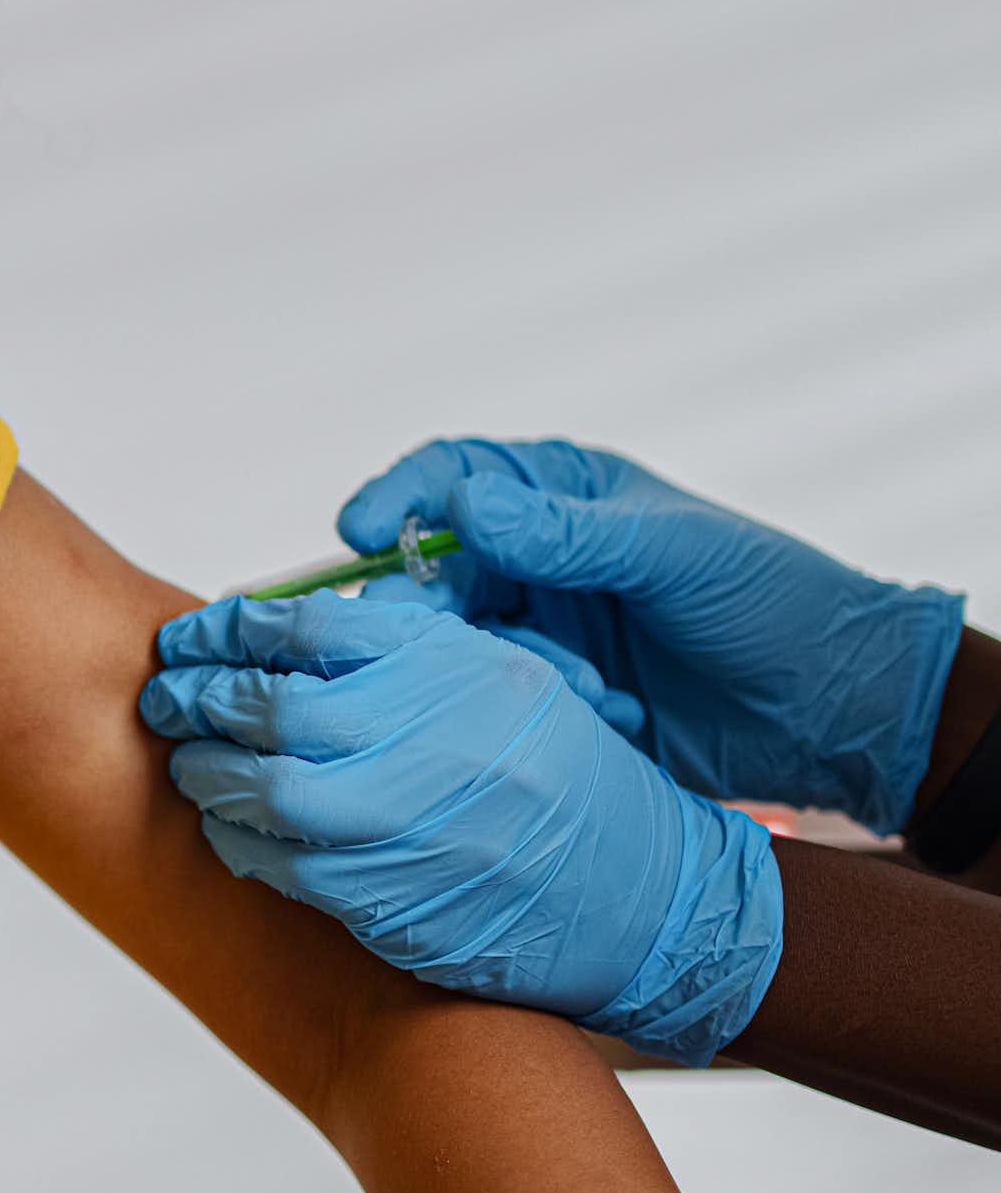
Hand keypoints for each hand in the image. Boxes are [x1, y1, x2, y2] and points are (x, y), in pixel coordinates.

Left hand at [142, 594, 781, 1061]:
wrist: (646, 897)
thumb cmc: (565, 779)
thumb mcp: (507, 679)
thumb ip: (407, 649)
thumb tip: (289, 628)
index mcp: (454, 668)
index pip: (310, 628)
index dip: (230, 629)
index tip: (190, 636)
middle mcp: (432, 738)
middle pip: (272, 705)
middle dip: (198, 698)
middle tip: (162, 697)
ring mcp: (413, 824)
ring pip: (267, 790)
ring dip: (208, 774)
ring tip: (187, 764)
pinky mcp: (398, 899)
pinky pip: (287, 866)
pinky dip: (241, 844)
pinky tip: (228, 829)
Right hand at [338, 439, 964, 833]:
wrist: (831, 714)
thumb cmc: (772, 604)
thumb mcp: (674, 556)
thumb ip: (570, 533)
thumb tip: (467, 507)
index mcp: (562, 494)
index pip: (451, 476)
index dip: (395, 499)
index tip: (360, 533)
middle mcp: (535, 555)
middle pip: (428, 565)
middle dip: (422, 603)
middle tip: (421, 639)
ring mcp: (537, 625)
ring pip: (453, 637)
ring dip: (490, 664)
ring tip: (564, 686)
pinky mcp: (545, 694)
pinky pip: (489, 694)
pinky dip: (523, 706)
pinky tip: (590, 716)